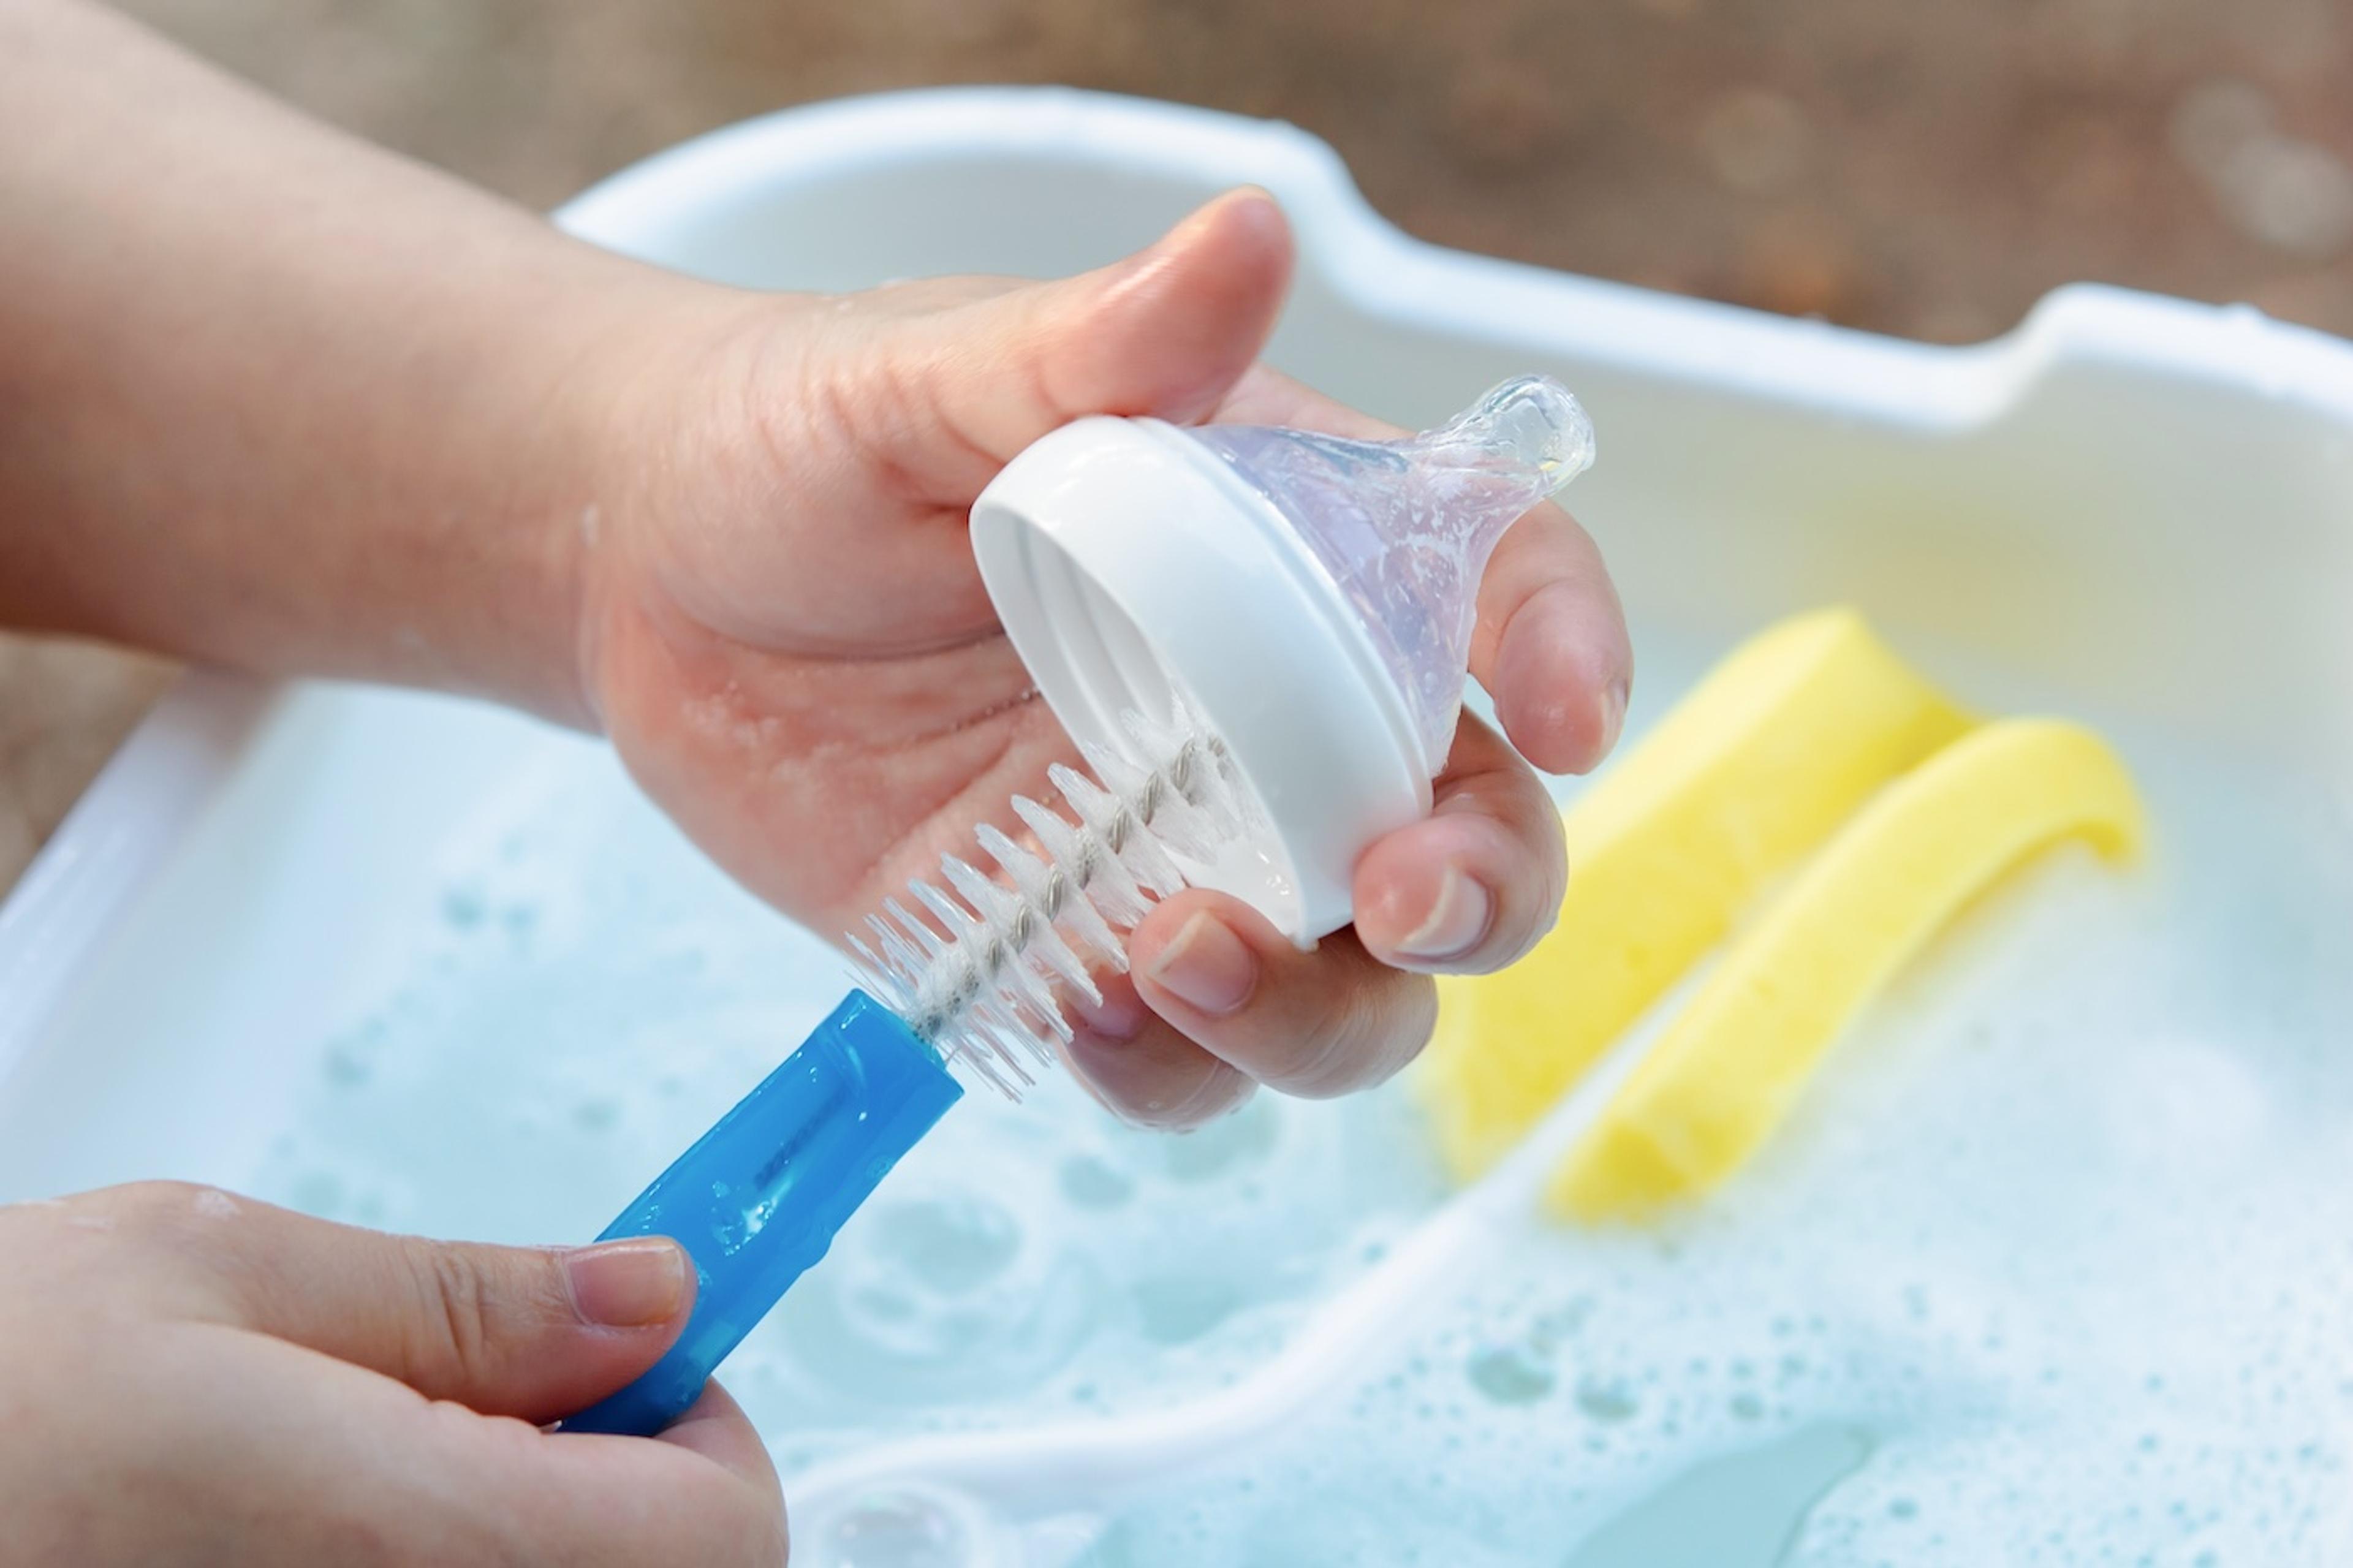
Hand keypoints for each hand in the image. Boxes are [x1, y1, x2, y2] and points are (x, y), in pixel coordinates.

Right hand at [0, 1183, 783, 1566]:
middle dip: (608, 1480)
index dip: (706, 1426)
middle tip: (485, 1400)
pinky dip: (425, 1567)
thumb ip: (466, 1297)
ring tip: (352, 1463)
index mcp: (407, 1544)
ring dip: (511, 1527)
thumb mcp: (209, 1274)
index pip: (723, 1530)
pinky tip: (301, 1531)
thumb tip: (654, 1291)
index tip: (638, 1357)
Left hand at [575, 191, 1632, 1126]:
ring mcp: (1179, 846)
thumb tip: (1247, 233)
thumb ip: (1095, 343)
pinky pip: (1176, 1056)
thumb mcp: (929, 378)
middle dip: (1477, 887)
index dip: (1568, 644)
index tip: (1569, 718)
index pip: (1488, 582)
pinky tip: (1069, 1007)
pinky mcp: (1072, 945)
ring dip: (1314, 1012)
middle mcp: (1267, 709)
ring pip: (1346, 984)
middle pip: (1465, 829)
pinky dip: (1163, 1069)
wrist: (640, 567)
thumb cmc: (797, 433)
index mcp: (1281, 540)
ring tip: (1168, 962)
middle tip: (1393, 902)